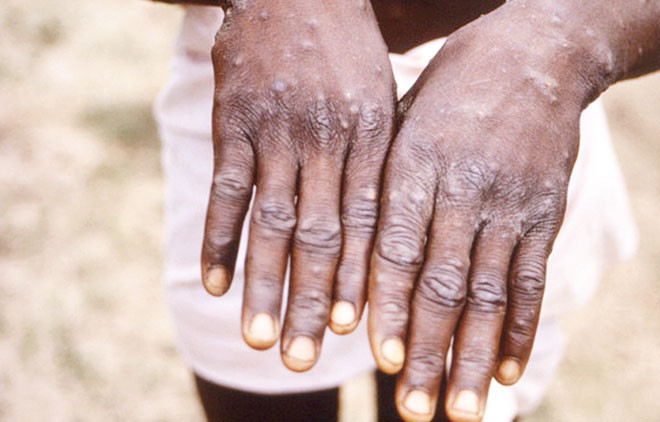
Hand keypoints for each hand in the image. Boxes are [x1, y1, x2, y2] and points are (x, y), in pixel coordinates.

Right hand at [201, 0, 394, 370]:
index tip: (358, 332)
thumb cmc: (348, 50)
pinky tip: (212, 283)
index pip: (369, 222)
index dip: (362, 279)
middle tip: (307, 358)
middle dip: (315, 300)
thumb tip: (387, 234)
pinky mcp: (233, 120)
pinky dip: (218, 238)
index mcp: (372, 135)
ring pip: (271, 221)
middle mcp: (326, 138)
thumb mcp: (383, 97)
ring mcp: (276, 130)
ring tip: (261, 338)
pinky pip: (226, 189)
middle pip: (321, 235)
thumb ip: (380, 162)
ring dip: (264, 284)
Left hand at [367, 4, 606, 419]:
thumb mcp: (405, 118)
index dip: (389, 306)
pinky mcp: (545, 213)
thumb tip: (354, 256)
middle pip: (443, 283)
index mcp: (416, 162)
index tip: (380, 359)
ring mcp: (510, 203)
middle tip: (414, 410)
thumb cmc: (454, 88)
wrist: (539, 53)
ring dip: (472, 356)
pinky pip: (532, 279)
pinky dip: (520, 329)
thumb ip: (384, 183)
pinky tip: (506, 371)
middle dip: (428, 351)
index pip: (397, 248)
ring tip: (460, 409)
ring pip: (489, 293)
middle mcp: (464, 188)